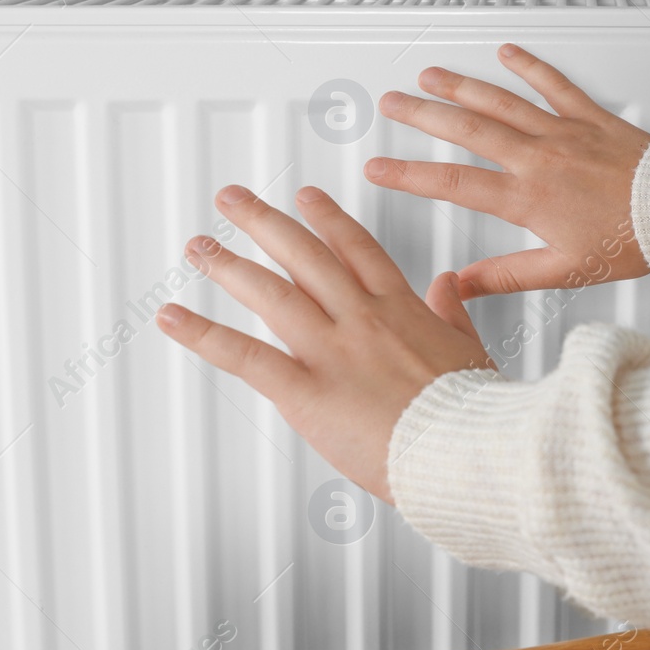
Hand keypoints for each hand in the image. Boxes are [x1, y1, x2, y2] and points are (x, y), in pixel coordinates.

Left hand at [155, 184, 494, 503]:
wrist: (470, 452)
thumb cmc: (477, 415)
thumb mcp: (472, 350)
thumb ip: (451, 312)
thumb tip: (447, 282)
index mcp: (403, 309)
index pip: (356, 249)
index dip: (326, 219)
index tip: (306, 197)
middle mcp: (362, 319)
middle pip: (302, 256)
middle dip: (262, 222)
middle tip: (233, 199)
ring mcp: (331, 351)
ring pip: (270, 294)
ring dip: (228, 264)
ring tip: (199, 245)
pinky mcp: (306, 391)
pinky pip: (243, 356)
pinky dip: (202, 334)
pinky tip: (172, 317)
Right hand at [370, 43, 649, 298]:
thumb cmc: (631, 242)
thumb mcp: (564, 271)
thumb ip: (507, 276)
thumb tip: (463, 287)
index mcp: (528, 199)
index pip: (454, 185)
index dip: (409, 175)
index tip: (379, 168)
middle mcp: (539, 158)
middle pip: (467, 130)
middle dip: (422, 115)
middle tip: (390, 103)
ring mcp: (563, 132)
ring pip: (501, 101)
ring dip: (461, 86)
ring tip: (429, 75)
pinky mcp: (591, 117)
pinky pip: (554, 84)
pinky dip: (529, 66)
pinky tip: (507, 53)